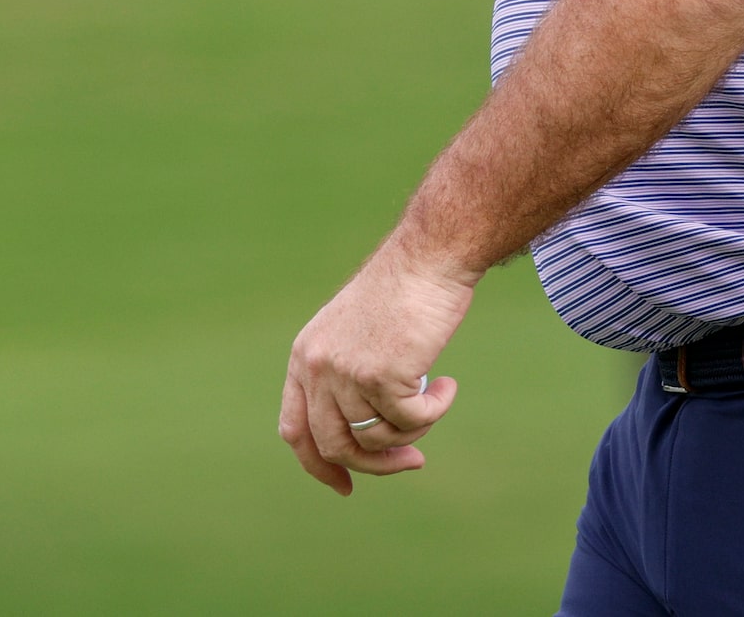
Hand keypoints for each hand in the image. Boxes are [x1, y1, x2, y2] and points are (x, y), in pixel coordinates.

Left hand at [278, 240, 476, 495]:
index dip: (319, 465)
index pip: (295, 430)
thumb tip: (362, 441)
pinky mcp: (382, 376)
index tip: (346, 485)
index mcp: (304, 357)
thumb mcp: (354, 334)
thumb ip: (346, 379)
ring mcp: (346, 374)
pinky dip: (435, 410)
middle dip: (376, 464)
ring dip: (412, 432)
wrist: (428, 258)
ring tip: (434, 398)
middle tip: (413, 461)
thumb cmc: (401, 292)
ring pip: (377, 439)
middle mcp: (317, 368)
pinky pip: (411, 421)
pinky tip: (448, 386)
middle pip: (336, 446)